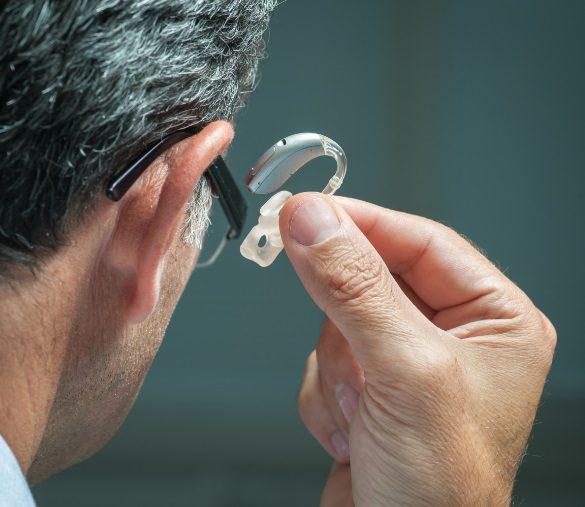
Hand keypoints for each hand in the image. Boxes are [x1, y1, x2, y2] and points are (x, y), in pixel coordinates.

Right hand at [279, 193, 555, 505]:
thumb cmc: (441, 490)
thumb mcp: (404, 371)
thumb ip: (354, 286)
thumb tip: (313, 220)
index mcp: (494, 319)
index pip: (421, 240)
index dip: (364, 223)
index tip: (307, 211)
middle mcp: (453, 336)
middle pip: (373, 278)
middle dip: (348, 322)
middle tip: (343, 344)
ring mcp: (406, 362)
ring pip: (338, 320)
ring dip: (339, 369)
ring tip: (365, 415)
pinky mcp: (370, 388)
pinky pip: (324, 358)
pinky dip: (327, 395)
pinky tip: (354, 434)